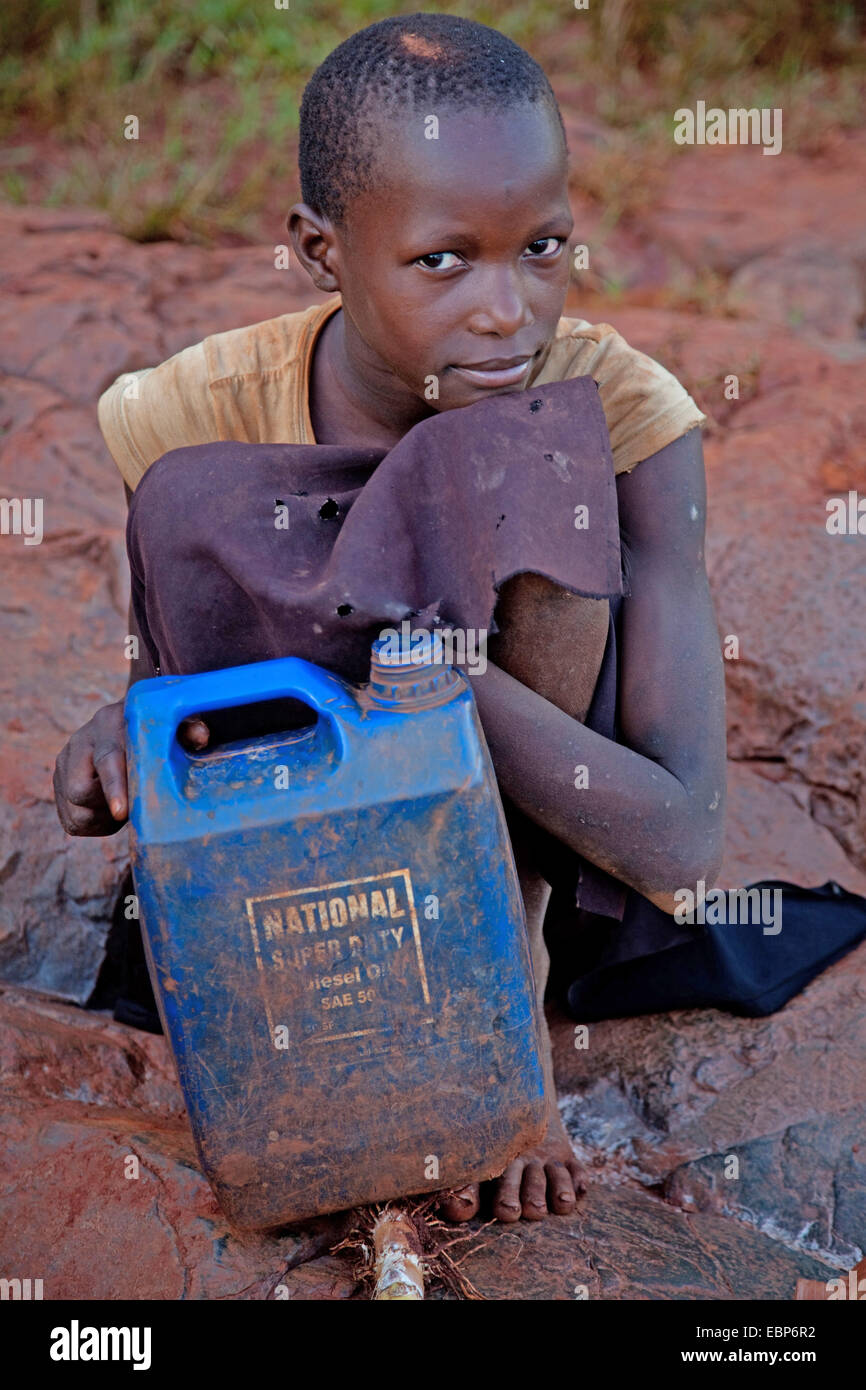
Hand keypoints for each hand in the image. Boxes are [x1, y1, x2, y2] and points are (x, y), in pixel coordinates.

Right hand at [53, 699, 209, 835]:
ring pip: (74, 810)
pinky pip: (71, 820)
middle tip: (133, 807)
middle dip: (107, 807)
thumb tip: (200, 736)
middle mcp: (81, 741)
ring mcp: (65, 761)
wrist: (126, 721)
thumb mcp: (174, 722)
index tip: (121, 812)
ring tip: (125, 806)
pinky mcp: (59, 781)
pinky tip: (111, 811)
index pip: (107, 760)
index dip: (113, 787)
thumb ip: (187, 729)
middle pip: (80, 790)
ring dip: (101, 819)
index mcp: (110, 724)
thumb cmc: (157, 727)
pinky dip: (93, 825)